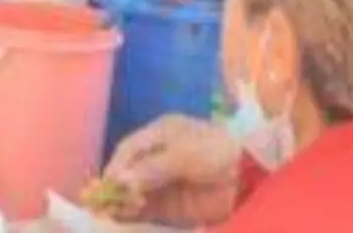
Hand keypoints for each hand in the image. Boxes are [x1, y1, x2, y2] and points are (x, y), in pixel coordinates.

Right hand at [104, 116, 244, 227]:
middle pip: (127, 172)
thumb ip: (152, 168)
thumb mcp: (184, 153)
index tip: (108, 183)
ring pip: (132, 192)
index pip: (129, 149)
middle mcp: (157, 157)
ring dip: (120, 202)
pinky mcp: (170, 205)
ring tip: (110, 212)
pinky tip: (121, 218)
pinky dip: (131, 214)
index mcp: (159, 134)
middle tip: (103, 201)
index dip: (116, 166)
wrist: (249, 177)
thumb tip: (122, 181)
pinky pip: (144, 210)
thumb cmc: (216, 152)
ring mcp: (163, 182)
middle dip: (114, 186)